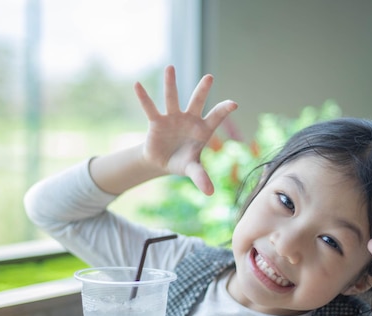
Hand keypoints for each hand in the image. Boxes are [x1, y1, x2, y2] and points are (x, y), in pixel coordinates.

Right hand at [134, 65, 237, 194]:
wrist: (163, 162)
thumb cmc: (183, 162)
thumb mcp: (192, 170)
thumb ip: (201, 177)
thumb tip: (210, 193)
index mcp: (203, 129)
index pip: (215, 117)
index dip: (224, 109)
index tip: (234, 103)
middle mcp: (189, 119)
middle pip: (197, 102)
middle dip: (203, 90)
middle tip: (210, 77)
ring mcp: (173, 118)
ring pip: (172, 99)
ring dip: (171, 84)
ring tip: (171, 67)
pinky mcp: (157, 122)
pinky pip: (150, 108)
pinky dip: (144, 98)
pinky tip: (137, 85)